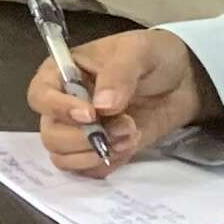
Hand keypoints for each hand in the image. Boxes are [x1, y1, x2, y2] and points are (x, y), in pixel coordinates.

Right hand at [29, 27, 211, 173]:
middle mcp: (64, 105)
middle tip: (122, 126)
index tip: (91, 114)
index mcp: (62, 73)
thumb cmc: (153, 56)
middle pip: (50, 134)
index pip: (40, 96)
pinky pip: (88, 171)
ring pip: (63, 157)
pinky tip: (130, 145)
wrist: (184, 80)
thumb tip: (102, 106)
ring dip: (96, 154)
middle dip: (85, 138)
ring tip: (129, 136)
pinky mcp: (100, 151)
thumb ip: (119, 75)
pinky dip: (109, 164)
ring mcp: (80, 131)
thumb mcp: (138, 52)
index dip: (58, 109)